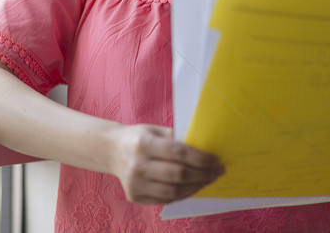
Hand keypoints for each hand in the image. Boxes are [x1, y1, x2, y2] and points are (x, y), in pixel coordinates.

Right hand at [106, 124, 223, 203]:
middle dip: (204, 174)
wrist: (111, 150)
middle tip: (217, 171)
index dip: (202, 158)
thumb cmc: (138, 137)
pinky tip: (193, 186)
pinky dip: (183, 194)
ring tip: (208, 180)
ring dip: (196, 186)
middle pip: (179, 174)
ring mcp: (135, 183)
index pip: (179, 152)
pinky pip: (166, 199)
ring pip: (174, 191)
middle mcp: (137, 165)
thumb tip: (206, 149)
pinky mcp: (135, 196)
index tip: (217, 160)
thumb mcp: (155, 130)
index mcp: (143, 143)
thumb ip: (177, 139)